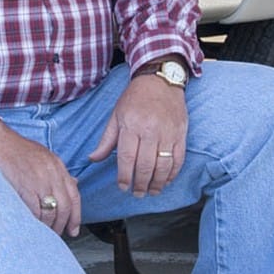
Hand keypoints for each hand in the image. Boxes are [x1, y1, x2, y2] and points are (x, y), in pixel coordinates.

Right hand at [0, 120, 82, 236]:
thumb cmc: (17, 149)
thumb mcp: (44, 156)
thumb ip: (58, 172)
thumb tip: (74, 184)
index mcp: (58, 166)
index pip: (74, 195)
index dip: (76, 216)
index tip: (73, 229)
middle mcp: (51, 173)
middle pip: (64, 207)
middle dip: (62, 225)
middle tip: (57, 234)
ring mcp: (38, 180)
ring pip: (51, 212)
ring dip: (48, 226)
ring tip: (43, 232)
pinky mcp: (24, 187)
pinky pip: (35, 211)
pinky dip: (36, 222)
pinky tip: (32, 225)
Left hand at [88, 72, 188, 197]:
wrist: (160, 80)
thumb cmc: (135, 98)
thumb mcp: (116, 115)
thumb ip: (106, 140)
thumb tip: (93, 159)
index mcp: (131, 126)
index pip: (127, 158)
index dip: (124, 177)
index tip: (123, 187)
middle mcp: (150, 130)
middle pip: (145, 166)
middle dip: (140, 184)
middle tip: (137, 193)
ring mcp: (167, 133)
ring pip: (163, 166)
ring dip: (157, 183)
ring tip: (152, 191)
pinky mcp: (180, 134)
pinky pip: (178, 159)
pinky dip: (173, 173)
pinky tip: (166, 180)